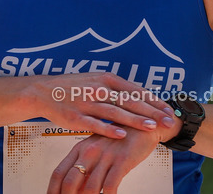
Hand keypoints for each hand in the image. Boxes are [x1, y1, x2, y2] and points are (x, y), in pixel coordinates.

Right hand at [30, 73, 177, 139]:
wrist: (43, 92)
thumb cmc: (74, 87)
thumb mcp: (96, 80)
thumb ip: (116, 88)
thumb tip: (139, 96)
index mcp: (106, 78)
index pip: (136, 90)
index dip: (154, 101)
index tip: (169, 110)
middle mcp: (99, 88)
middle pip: (130, 101)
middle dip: (151, 111)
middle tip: (168, 120)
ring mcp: (87, 102)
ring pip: (115, 112)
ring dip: (135, 120)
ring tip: (152, 127)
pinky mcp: (76, 116)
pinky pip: (95, 124)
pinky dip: (109, 129)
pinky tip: (122, 135)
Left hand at [47, 128, 161, 193]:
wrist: (142, 125)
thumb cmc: (118, 138)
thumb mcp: (96, 148)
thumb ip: (84, 166)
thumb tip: (74, 188)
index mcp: (80, 148)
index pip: (58, 173)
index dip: (53, 190)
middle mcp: (89, 152)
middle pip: (69, 182)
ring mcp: (105, 156)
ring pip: (90, 188)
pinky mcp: (122, 161)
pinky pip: (111, 186)